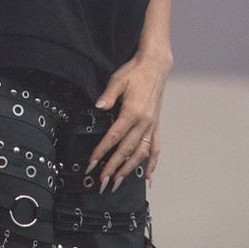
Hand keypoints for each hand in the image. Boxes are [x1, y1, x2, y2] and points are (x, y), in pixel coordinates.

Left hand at [88, 47, 169, 188]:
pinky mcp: (156, 126)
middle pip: (126, 149)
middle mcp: (144, 122)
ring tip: (118, 181)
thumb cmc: (135, 72)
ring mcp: (152, 125)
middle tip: (103, 181)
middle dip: (113, 167)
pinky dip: (152, 163)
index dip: (102, 151)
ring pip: (141, 152)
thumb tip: (98, 106)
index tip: (92, 163)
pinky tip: (148, 176)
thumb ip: (108, 95)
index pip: (114, 136)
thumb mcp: (118, 80)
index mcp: (133, 112)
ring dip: (129, 169)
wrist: (155, 66)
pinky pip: (156, 148)